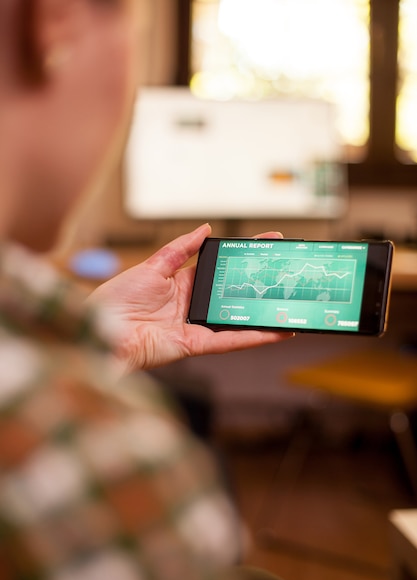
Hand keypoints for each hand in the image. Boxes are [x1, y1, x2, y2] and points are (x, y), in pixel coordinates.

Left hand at [89, 224, 293, 370]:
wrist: (101, 330)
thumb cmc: (117, 299)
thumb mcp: (152, 266)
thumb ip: (180, 249)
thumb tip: (205, 229)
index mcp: (182, 283)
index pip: (220, 266)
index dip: (243, 256)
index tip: (268, 244)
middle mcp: (193, 304)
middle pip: (234, 293)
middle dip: (261, 284)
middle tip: (289, 273)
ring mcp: (196, 325)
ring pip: (238, 320)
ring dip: (264, 316)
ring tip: (290, 308)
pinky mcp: (195, 344)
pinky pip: (229, 340)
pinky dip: (253, 337)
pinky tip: (275, 331)